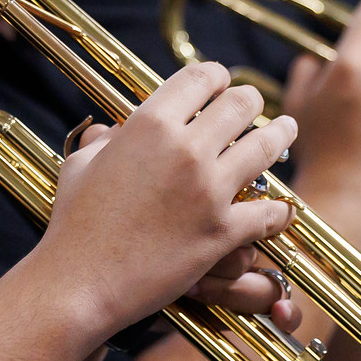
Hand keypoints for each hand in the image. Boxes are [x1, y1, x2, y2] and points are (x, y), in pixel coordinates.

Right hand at [40, 62, 296, 336]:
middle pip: (241, 104)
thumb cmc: (73, 225)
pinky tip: (280, 207)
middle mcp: (185, 148)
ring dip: (280, 135)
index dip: (216, 76)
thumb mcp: (80, 166)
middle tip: (254, 106)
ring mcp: (209, 189)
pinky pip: (269, 212)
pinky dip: (277, 210)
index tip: (221, 82)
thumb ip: (103, 141)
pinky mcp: (223, 231)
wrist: (79, 283)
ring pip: (266, 147)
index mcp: (150, 124)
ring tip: (286, 130)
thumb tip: (110, 130)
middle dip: (250, 100)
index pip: (200, 77)